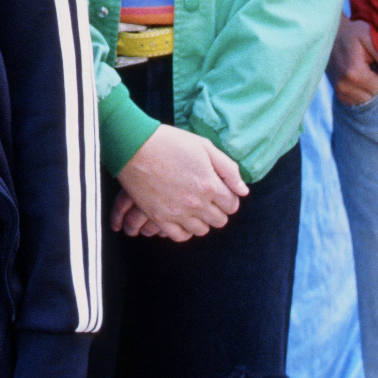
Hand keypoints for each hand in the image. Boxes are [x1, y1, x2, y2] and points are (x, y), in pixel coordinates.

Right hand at [114, 124, 246, 240]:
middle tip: (208, 199)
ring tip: (193, 207)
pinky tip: (181, 218)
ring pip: (201, 230)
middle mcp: (196, 203)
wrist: (134, 146)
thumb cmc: (170, 142)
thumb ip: (228, 169)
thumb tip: (243, 190)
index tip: (221, 192)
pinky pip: (179, 236)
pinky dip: (184, 230)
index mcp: (209, 185)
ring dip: (202, 220)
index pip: (232, 205)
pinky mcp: (159, 218)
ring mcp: (177, 213)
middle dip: (217, 210)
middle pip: (219, 220)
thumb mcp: (204, 147)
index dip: (229, 198)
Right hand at [329, 16, 377, 106]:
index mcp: (355, 72)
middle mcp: (345, 85)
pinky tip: (368, 83)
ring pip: (367, 102)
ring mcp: (340, 91)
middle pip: (375, 99)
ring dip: (375, 94)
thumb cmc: (352, 33)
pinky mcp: (338, 93)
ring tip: (377, 78)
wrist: (329, 34)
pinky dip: (366, 95)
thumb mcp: (369, 38)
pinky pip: (358, 102)